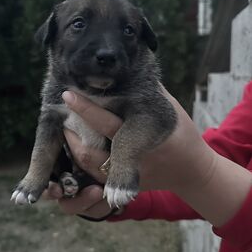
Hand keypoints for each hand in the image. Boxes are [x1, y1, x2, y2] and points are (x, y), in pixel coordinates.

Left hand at [44, 88, 251, 226]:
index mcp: (144, 135)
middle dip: (70, 134)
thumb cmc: (179, 131)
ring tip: (64, 129)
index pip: (107, 122)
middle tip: (60, 115)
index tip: (67, 94)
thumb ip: (147, 88)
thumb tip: (125, 64)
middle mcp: (133, 160)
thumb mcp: (168, 106)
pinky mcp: (122, 187)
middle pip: (90, 151)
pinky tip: (73, 149)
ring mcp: (126, 177)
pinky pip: (92, 180)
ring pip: (87, 168)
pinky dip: (79, 165)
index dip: (85, 108)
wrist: (191, 170)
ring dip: (71, 149)